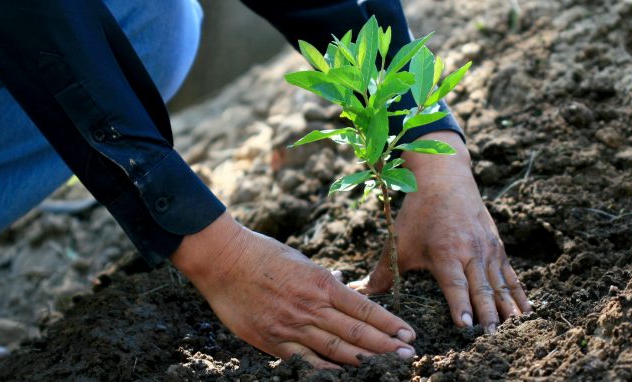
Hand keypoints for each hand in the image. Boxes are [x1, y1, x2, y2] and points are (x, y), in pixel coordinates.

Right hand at [170, 212, 415, 368]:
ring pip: (336, 348)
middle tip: (409, 356)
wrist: (223, 260)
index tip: (408, 334)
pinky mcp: (272, 340)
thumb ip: (323, 279)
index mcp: (321, 283)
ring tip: (388, 367)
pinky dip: (326, 369)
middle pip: (356, 331)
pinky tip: (345, 376)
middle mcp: (311, 306)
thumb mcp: (301, 259)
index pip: (364, 307)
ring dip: (365, 359)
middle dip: (386, 345)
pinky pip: (305, 360)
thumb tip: (343, 286)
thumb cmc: (262, 254)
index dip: (389, 323)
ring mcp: (292, 325)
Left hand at [349, 132, 530, 332]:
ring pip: (500, 284)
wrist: (446, 178)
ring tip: (514, 330)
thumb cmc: (419, 213)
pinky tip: (526, 311)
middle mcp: (471, 251)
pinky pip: (511, 275)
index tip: (467, 326)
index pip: (455, 285)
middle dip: (488, 313)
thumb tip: (359, 293)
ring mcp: (487, 249)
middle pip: (482, 288)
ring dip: (507, 308)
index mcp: (445, 252)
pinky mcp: (497, 247)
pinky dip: (519, 293)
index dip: (461, 305)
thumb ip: (383, 272)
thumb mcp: (399, 241)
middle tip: (492, 336)